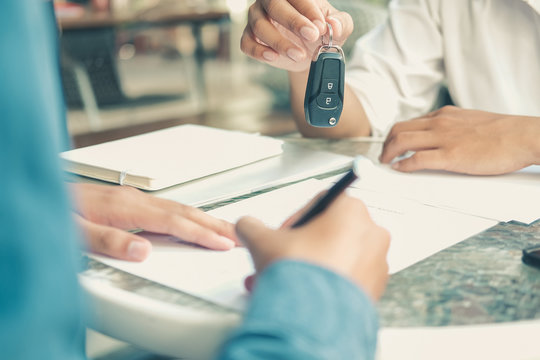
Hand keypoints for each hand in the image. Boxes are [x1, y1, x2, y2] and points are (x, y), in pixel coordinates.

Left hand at [69, 183, 237, 260]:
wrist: (46, 194)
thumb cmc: (60, 213)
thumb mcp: (77, 233)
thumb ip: (110, 241)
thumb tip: (144, 250)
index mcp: (128, 207)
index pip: (175, 222)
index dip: (202, 234)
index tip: (223, 243)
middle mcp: (137, 200)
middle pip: (186, 211)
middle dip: (216, 223)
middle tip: (240, 233)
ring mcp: (136, 199)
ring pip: (181, 208)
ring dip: (207, 219)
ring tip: (227, 229)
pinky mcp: (133, 201)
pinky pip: (171, 208)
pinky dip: (191, 215)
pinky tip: (195, 220)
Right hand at [237, 193, 389, 299]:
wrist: (314, 321)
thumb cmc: (298, 275)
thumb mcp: (262, 241)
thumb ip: (252, 227)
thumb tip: (246, 226)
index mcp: (351, 210)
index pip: (320, 203)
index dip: (296, 219)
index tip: (283, 235)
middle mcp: (371, 233)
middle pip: (330, 232)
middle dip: (302, 247)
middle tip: (283, 261)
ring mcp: (377, 263)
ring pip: (339, 258)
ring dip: (313, 266)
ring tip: (288, 283)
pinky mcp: (375, 290)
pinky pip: (348, 281)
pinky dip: (328, 285)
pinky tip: (305, 297)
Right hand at [241, 0, 352, 71]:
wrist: (309, 53)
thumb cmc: (321, 33)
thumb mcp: (339, 28)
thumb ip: (341, 23)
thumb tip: (333, 25)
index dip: (308, 10)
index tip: (321, 27)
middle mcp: (271, 2)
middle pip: (275, 5)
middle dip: (294, 22)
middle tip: (312, 37)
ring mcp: (257, 19)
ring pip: (259, 26)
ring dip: (280, 42)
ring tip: (299, 54)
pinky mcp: (250, 38)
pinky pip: (247, 43)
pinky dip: (259, 51)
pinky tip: (274, 57)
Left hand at [380, 106, 539, 174]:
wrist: (523, 136)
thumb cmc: (503, 132)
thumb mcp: (471, 121)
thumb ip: (452, 126)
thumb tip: (441, 136)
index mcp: (445, 115)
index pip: (410, 122)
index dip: (395, 135)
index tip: (390, 144)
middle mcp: (439, 123)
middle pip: (398, 129)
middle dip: (385, 144)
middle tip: (383, 156)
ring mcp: (443, 139)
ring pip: (402, 141)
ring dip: (388, 153)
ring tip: (386, 164)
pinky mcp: (450, 156)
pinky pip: (416, 159)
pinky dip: (403, 165)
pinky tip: (399, 169)